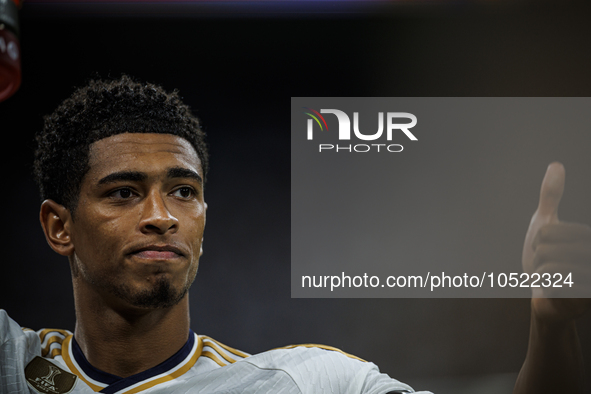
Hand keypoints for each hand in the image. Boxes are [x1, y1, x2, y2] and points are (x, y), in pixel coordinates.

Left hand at [522, 162, 590, 322]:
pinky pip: (551, 285)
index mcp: (587, 237)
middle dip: (537, 259)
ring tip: (553, 278)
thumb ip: (551, 195)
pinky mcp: (586, 297)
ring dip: (542, 274)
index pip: (546, 231)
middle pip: (544, 248)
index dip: (537, 240)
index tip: (546, 247)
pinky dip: (546, 288)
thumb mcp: (545, 223)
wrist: (547, 300)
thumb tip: (556, 165)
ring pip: (547, 266)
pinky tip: (557, 291)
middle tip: (548, 267)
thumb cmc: (545, 259)